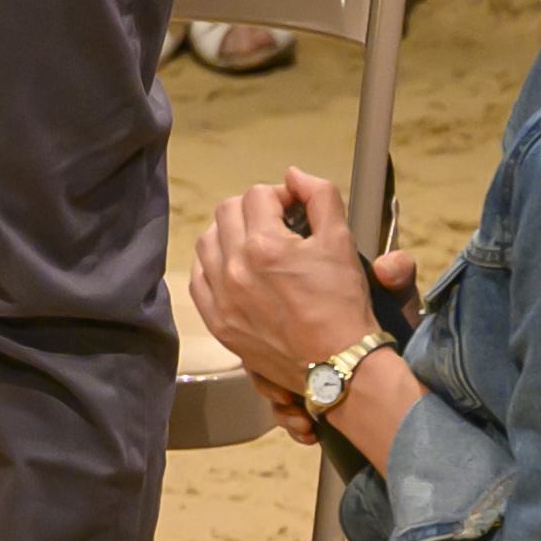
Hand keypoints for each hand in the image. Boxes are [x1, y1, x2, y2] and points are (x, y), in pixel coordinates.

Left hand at [189, 170, 393, 392]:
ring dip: (228, 234)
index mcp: (264, 245)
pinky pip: (197, 279)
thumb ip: (319, 196)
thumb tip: (294, 175)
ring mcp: (221, 297)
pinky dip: (211, 266)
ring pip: (207, 242)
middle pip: (227, 212)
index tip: (295, 209)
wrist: (338, 365)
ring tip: (253, 244)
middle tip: (276, 223)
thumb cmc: (342, 303)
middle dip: (252, 209)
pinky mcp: (217, 322)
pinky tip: (232, 269)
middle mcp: (234, 268)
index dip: (280, 195)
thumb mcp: (341, 240)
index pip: (258, 195)